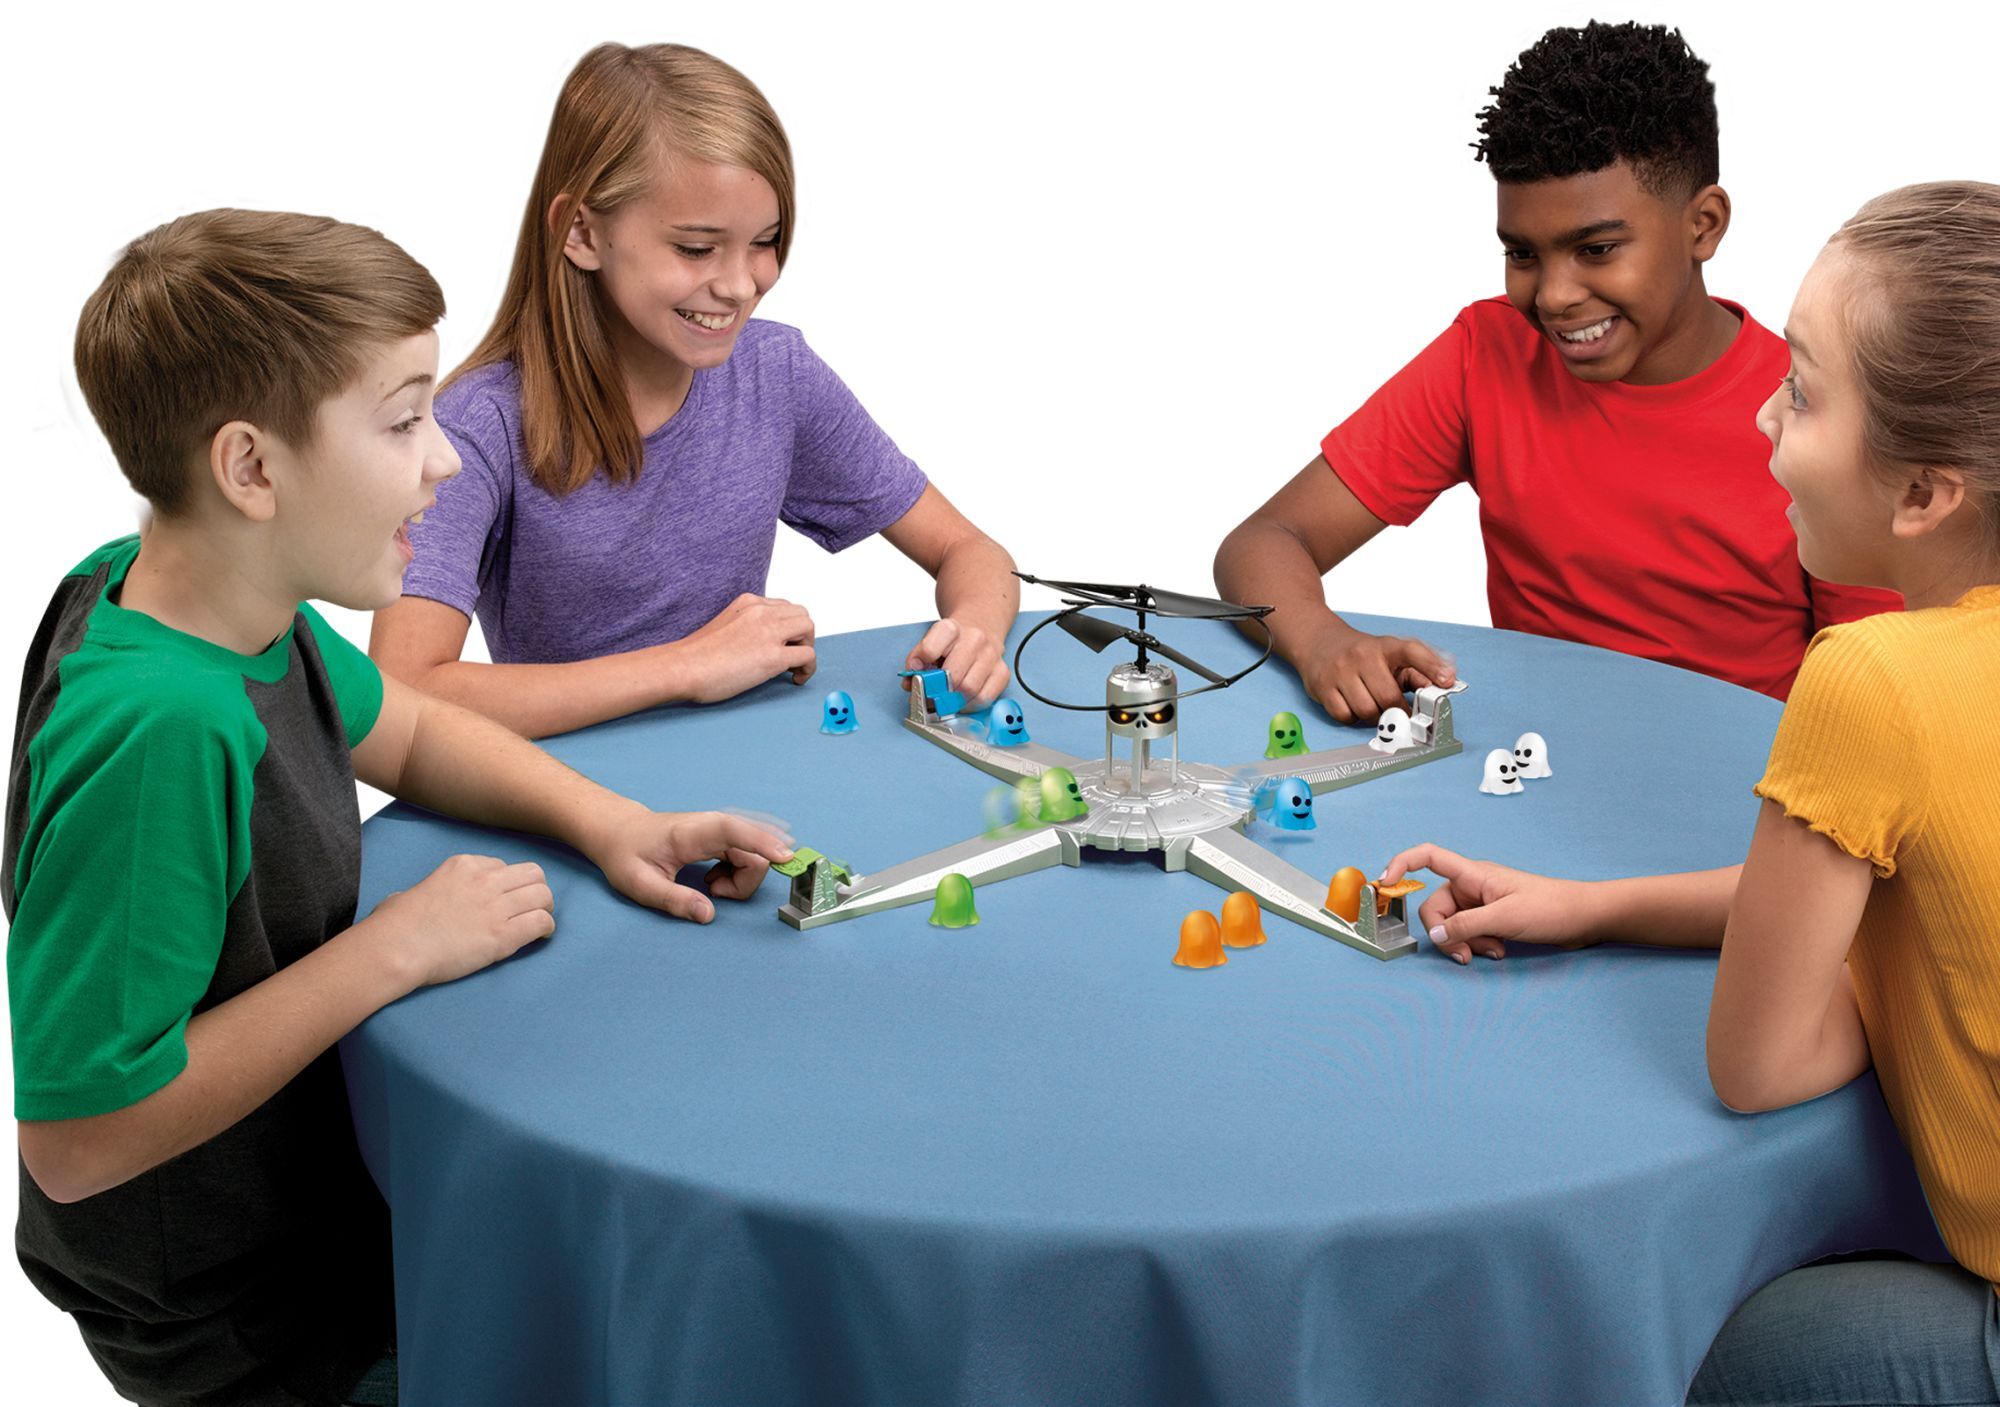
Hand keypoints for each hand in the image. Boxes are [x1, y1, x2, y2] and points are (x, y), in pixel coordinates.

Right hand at [363, 854, 555, 988]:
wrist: (397, 948)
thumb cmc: (393, 925)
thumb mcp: (407, 892)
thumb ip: (423, 891)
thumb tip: (414, 899)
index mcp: (463, 865)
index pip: (503, 866)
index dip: (507, 884)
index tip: (504, 899)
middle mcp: (484, 880)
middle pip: (533, 874)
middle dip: (536, 890)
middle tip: (531, 908)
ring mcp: (495, 906)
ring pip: (543, 895)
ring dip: (545, 908)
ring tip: (539, 921)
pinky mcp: (502, 934)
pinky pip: (541, 922)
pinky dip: (546, 929)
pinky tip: (540, 937)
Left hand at [590, 810, 794, 922]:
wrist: (620, 832)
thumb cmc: (627, 855)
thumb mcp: (640, 884)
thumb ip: (674, 900)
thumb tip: (709, 914)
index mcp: (691, 833)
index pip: (735, 831)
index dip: (763, 841)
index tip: (786, 857)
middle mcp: (711, 825)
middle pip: (754, 849)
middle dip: (748, 879)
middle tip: (714, 892)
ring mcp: (719, 828)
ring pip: (755, 852)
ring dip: (744, 876)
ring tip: (711, 885)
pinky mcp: (723, 834)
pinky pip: (749, 852)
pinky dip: (741, 870)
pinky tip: (718, 877)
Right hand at [666, 594, 816, 703]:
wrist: (682, 667)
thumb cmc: (696, 654)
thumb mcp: (725, 624)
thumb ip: (745, 625)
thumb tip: (760, 642)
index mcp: (748, 602)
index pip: (784, 607)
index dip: (788, 627)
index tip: (783, 643)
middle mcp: (761, 611)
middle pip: (801, 615)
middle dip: (802, 636)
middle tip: (792, 656)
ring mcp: (768, 632)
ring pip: (809, 629)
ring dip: (807, 648)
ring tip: (793, 667)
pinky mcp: (773, 656)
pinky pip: (808, 656)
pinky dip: (808, 669)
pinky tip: (794, 679)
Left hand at [903, 618, 1010, 709]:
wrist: (980, 628)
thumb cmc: (952, 642)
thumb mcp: (930, 643)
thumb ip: (916, 661)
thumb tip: (911, 683)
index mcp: (950, 629)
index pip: (930, 649)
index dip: (919, 667)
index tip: (915, 675)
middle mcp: (974, 638)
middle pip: (952, 675)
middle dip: (939, 692)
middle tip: (932, 697)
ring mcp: (991, 655)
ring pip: (969, 689)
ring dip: (954, 700)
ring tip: (948, 699)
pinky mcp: (1002, 672)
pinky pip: (985, 698)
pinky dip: (970, 705)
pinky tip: (963, 700)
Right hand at [1301, 624, 1454, 723]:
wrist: (1319, 643)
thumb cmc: (1362, 655)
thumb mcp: (1390, 655)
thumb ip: (1417, 671)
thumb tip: (1441, 687)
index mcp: (1385, 646)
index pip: (1411, 651)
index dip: (1432, 666)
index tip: (1447, 681)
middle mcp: (1362, 655)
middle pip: (1388, 697)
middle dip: (1396, 712)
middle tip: (1399, 714)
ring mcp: (1340, 671)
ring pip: (1366, 710)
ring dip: (1374, 717)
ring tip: (1373, 708)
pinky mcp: (1323, 686)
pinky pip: (1344, 716)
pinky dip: (1352, 718)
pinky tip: (1353, 707)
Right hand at [1377, 843, 1597, 964]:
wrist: (1584, 918)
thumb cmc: (1551, 908)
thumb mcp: (1505, 919)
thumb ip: (1466, 927)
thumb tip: (1434, 936)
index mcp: (1473, 875)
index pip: (1429, 857)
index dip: (1402, 864)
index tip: (1387, 884)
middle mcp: (1473, 887)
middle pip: (1436, 908)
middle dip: (1446, 934)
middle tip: (1465, 954)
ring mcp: (1482, 904)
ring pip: (1453, 925)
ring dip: (1466, 943)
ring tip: (1493, 951)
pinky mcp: (1492, 920)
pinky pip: (1469, 933)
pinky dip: (1478, 945)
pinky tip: (1499, 951)